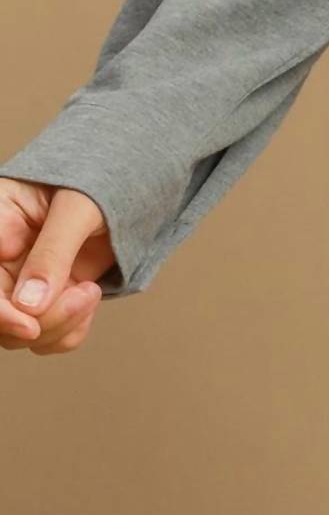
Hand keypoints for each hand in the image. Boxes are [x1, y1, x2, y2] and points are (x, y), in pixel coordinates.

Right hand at [0, 178, 115, 354]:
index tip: (29, 325)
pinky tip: (89, 301)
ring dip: (58, 326)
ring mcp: (22, 281)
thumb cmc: (101, 180)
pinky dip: (69, 330)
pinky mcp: (48, 297)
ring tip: (90, 292)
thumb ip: (53, 251)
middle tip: (84, 298)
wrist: (130, 183)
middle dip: (40, 322)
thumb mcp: (77, 208)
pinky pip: (46, 334)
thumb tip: (29, 306)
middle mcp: (0, 258)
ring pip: (19, 333)